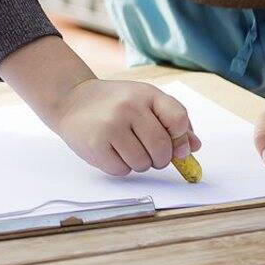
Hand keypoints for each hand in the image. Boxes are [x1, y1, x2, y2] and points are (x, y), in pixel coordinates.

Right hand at [48, 78, 201, 176]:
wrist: (71, 100)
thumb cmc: (114, 103)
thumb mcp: (144, 101)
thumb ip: (172, 121)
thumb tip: (193, 147)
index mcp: (146, 94)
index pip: (178, 119)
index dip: (181, 139)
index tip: (176, 146)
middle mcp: (129, 107)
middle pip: (162, 149)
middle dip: (159, 158)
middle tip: (148, 152)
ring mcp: (111, 125)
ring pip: (143, 164)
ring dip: (139, 163)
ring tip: (125, 148)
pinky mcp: (96, 144)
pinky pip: (122, 170)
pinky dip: (120, 167)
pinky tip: (111, 151)